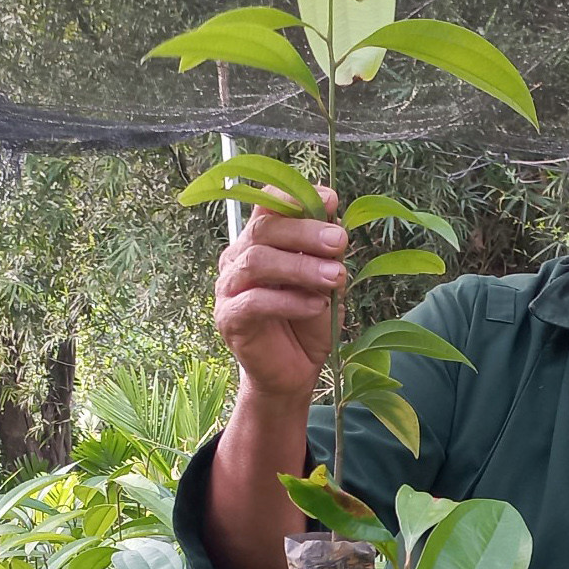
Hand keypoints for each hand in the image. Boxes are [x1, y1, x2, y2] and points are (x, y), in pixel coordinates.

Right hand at [214, 183, 347, 399]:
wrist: (294, 371)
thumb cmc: (308, 320)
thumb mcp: (325, 281)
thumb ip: (326, 253)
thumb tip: (335, 219)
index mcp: (260, 241)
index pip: (267, 206)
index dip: (295, 197)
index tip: (330, 200)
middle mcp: (238, 258)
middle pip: (264, 230)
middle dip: (305, 232)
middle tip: (340, 241)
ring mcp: (229, 288)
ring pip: (257, 262)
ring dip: (301, 267)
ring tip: (336, 278)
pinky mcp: (229, 318)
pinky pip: (255, 301)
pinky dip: (290, 300)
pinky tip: (317, 305)